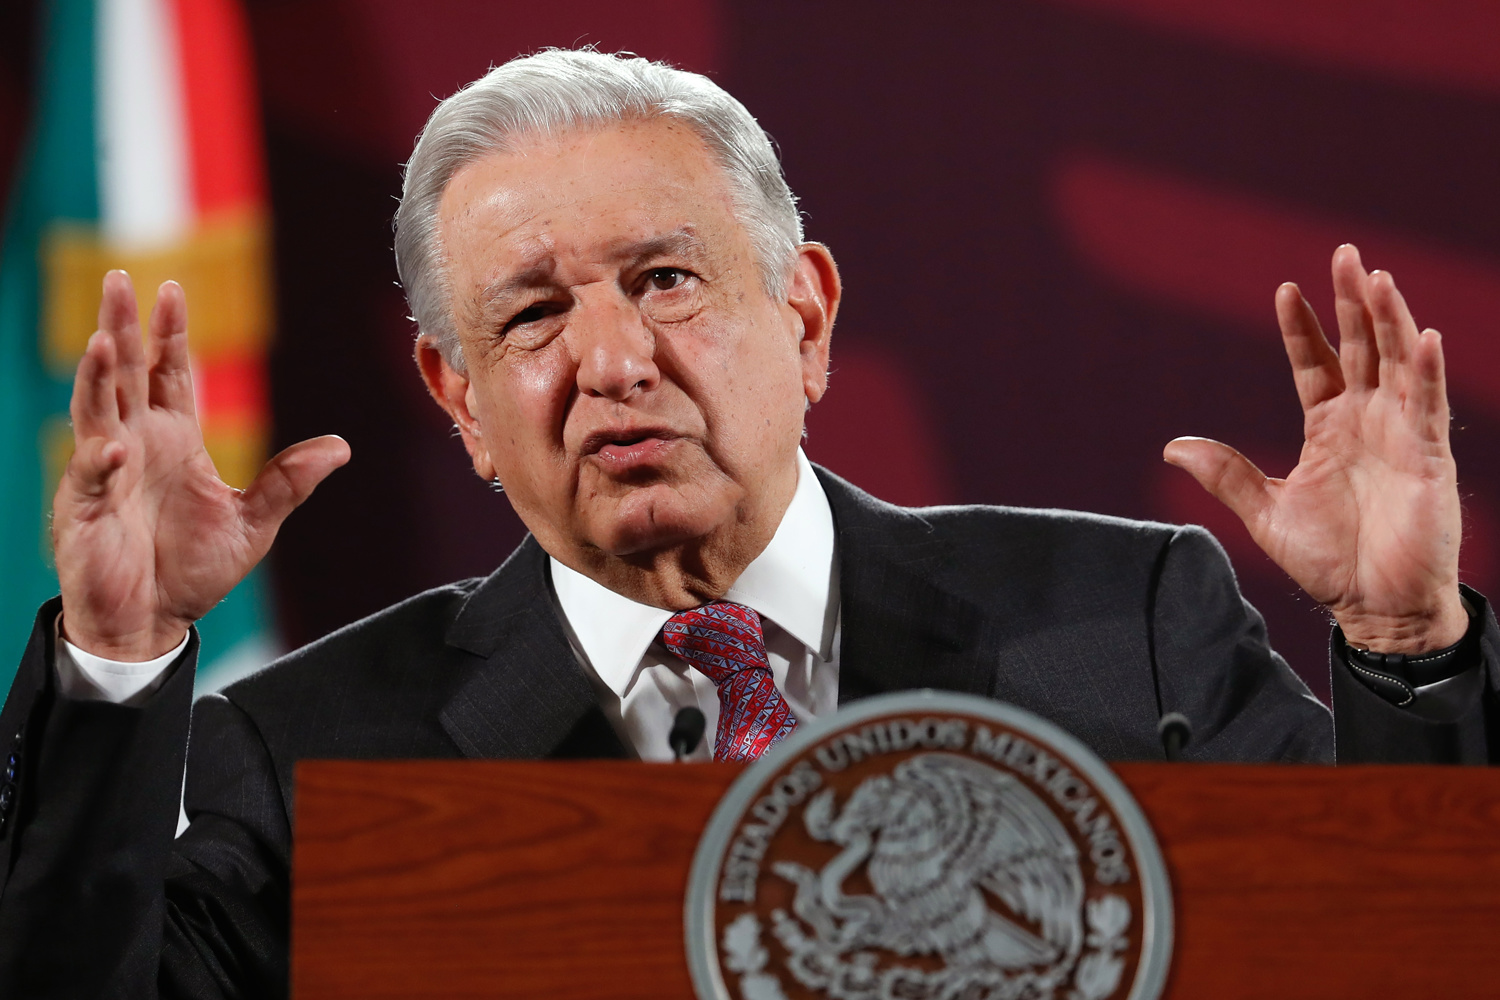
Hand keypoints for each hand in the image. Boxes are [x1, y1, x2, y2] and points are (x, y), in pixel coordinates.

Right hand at [54, 271, 349, 660]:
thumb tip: (341, 446)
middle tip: (119, 280)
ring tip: (101, 338)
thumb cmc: (192, 570)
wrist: (153, 622)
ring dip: (97, 375)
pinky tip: (115, 449)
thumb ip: (290, 481)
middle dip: (121, 327)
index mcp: (173, 440)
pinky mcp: (87, 510)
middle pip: (125, 372)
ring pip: (96, 409)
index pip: (168, 373)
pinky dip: (102, 462)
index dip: (167, 333)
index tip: (172, 288)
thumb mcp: (253, 522)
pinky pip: (93, 478)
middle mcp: (136, 445)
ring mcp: (107, 473)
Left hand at [1165, 244, 1466, 653]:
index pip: (1315, 364)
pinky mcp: (1429, 459)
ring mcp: (1400, 435)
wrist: (1375, 609)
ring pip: (1396, 364)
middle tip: (1345, 252)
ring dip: (1390, 320)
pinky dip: (1426, 372)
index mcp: (1328, 429)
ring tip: (1377, 277)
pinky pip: (1429, 407)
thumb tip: (1171, 446)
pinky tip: (1423, 337)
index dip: (1302, 329)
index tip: (1285, 290)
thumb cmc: (1330, 562)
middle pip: (1360, 348)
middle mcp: (1366, 422)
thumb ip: (1226, 475)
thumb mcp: (1266, 512)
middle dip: (1353, 301)